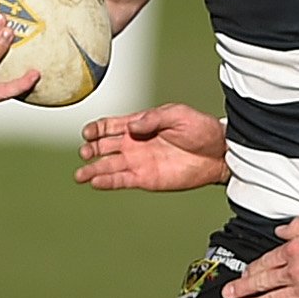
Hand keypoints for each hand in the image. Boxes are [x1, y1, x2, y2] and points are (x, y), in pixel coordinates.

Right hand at [76, 104, 227, 191]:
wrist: (218, 152)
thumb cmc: (200, 129)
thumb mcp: (178, 115)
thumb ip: (154, 118)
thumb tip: (133, 126)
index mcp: (139, 125)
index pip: (109, 126)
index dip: (96, 129)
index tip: (88, 133)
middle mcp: (134, 144)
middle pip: (104, 146)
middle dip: (91, 149)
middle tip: (86, 152)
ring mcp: (138, 162)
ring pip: (109, 166)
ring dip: (93, 170)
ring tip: (80, 175)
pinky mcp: (146, 179)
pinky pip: (122, 181)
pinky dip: (109, 182)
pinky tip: (96, 183)